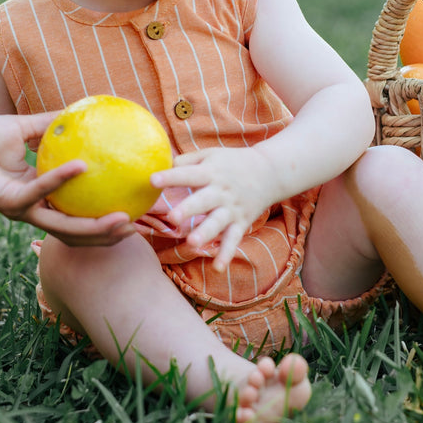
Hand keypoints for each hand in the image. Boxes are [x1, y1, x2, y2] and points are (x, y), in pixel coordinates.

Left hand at [0, 112, 134, 246]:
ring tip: (123, 219)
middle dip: (106, 236)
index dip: (102, 220)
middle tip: (136, 228)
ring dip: (94, 227)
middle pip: (75, 232)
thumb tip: (85, 110)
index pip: (76, 216)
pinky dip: (62, 179)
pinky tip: (83, 166)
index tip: (133, 213)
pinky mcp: (8, 201)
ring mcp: (21, 208)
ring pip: (63, 226)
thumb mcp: (25, 127)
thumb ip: (54, 124)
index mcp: (39, 195)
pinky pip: (41, 190)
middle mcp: (32, 208)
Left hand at [151, 146, 278, 270]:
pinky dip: (226, 254)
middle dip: (188, 209)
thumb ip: (186, 161)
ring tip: (191, 243)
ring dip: (205, 233)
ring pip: (217, 223)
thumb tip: (161, 165)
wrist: (270, 171)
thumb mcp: (211, 154)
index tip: (152, 180)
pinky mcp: (241, 222)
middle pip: (203, 201)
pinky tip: (218, 268)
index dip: (170, 177)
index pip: (188, 174)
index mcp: (211, 172)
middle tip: (171, 218)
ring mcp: (232, 208)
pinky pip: (233, 240)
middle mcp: (221, 191)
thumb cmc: (232, 162)